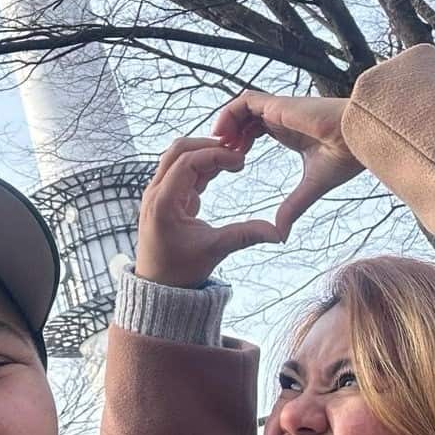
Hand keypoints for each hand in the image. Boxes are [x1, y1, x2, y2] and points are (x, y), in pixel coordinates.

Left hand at [136, 137, 281, 287]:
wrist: (158, 288)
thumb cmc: (180, 271)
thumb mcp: (214, 250)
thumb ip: (245, 235)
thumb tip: (279, 233)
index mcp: (162, 202)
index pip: (187, 161)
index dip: (216, 155)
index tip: (240, 161)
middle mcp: (155, 193)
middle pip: (178, 150)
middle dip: (208, 147)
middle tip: (236, 155)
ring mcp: (157, 194)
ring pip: (178, 158)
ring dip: (204, 155)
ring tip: (232, 162)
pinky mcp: (164, 199)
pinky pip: (181, 172)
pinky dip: (201, 167)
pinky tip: (222, 171)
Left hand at [213, 92, 362, 240]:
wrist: (359, 139)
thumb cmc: (346, 157)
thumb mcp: (311, 187)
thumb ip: (293, 207)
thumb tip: (281, 233)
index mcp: (287, 132)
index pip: (253, 130)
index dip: (238, 143)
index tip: (231, 164)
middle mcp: (281, 118)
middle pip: (243, 119)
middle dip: (227, 135)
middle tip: (217, 158)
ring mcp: (279, 109)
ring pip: (240, 109)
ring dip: (225, 125)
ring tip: (218, 147)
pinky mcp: (279, 104)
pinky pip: (245, 101)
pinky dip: (230, 114)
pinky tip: (224, 136)